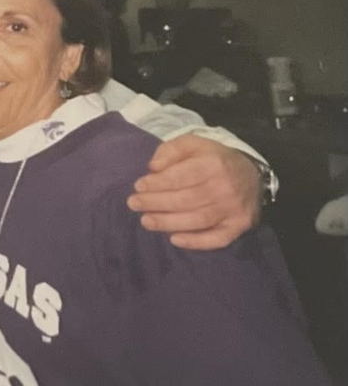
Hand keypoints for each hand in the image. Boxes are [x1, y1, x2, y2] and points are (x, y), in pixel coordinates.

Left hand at [126, 134, 260, 250]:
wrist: (251, 174)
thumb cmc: (213, 159)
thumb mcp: (193, 144)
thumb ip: (171, 150)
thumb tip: (153, 167)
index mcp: (213, 164)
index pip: (181, 177)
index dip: (157, 183)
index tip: (138, 186)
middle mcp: (225, 187)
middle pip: (186, 200)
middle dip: (156, 203)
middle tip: (133, 204)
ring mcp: (234, 209)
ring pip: (197, 220)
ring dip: (168, 223)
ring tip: (146, 221)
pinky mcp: (239, 225)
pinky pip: (218, 239)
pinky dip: (196, 242)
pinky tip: (174, 240)